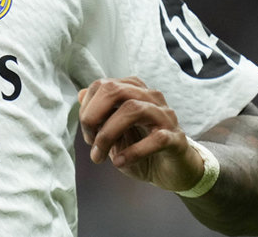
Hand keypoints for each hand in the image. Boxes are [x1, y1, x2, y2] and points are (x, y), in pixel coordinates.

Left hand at [77, 76, 203, 191]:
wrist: (173, 171)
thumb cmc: (141, 148)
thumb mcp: (114, 132)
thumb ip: (98, 113)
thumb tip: (81, 94)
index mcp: (134, 92)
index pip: (103, 85)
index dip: (87, 109)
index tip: (87, 134)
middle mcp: (151, 98)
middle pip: (116, 90)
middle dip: (94, 116)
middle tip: (89, 142)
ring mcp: (165, 116)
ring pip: (133, 109)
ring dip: (108, 134)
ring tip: (99, 155)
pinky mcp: (177, 139)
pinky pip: (156, 138)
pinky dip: (133, 151)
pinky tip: (120, 162)